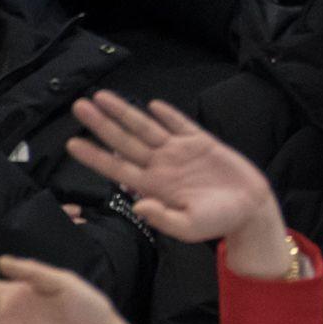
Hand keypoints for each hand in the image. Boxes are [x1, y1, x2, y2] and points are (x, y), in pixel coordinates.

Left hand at [68, 92, 288, 268]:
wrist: (250, 210)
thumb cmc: (218, 222)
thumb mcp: (189, 227)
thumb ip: (163, 218)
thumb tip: (139, 206)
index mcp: (155, 186)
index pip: (117, 168)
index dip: (95, 156)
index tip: (72, 144)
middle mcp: (162, 165)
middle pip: (125, 141)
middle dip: (101, 124)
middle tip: (79, 106)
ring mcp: (180, 152)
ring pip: (145, 127)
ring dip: (124, 112)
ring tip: (102, 96)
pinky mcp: (202, 142)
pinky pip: (180, 124)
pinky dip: (166, 114)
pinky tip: (151, 104)